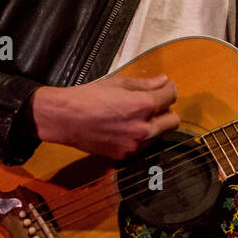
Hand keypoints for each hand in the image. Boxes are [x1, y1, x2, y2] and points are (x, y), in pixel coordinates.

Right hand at [29, 75, 180, 159]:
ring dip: (155, 125)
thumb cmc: (88, 97)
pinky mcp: (125, 156)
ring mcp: (135, 145)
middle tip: (152, 104)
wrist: (64, 119)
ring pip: (160, 135)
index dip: (168, 89)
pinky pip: (144, 146)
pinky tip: (124, 129)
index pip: (171, 96)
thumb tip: (164, 81)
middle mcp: (143, 128)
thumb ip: (145, 84)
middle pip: (174, 121)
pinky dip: (140, 137)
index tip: (163, 88)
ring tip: (135, 117)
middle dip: (166, 110)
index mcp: (143, 106)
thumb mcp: (117, 83)